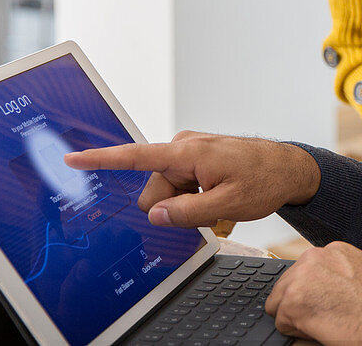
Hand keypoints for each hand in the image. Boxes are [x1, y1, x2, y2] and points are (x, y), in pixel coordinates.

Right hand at [63, 130, 319, 226]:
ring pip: (167, 190)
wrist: (288, 167)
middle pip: (153, 188)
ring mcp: (190, 152)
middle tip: (207, 209)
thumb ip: (187, 212)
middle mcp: (184, 146)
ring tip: (218, 201)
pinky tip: (215, 197)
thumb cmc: (264, 180)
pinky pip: (180, 185)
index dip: (101, 159)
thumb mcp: (227, 205)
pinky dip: (192, 196)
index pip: (136, 156)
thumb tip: (155, 215)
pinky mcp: (196, 158)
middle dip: (171, 205)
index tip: (72, 158)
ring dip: (185, 202)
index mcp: (187, 152)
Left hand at [266, 241, 361, 343]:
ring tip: (325, 323)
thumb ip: (344, 273)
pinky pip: (282, 323)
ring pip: (281, 303)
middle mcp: (313, 258)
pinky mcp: (292, 302)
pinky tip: (322, 330)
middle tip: (324, 317)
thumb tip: (335, 287)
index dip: (312, 291)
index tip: (321, 302)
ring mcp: (300, 278)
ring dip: (297, 317)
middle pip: (287, 285)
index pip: (306, 271)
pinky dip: (298, 332)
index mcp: (333, 251)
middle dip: (300, 303)